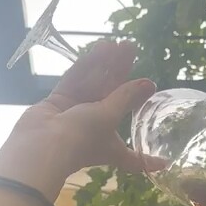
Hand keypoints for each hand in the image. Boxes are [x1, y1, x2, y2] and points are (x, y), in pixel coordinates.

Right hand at [0, 40, 164, 196]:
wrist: (41, 144)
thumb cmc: (81, 137)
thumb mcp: (109, 116)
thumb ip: (126, 98)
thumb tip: (149, 85)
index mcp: (111, 145)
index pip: (132, 158)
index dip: (147, 161)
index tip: (164, 163)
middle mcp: (95, 129)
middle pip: (112, 99)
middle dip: (122, 75)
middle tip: (132, 48)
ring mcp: (75, 114)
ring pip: (94, 86)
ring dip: (107, 64)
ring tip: (120, 43)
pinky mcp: (58, 102)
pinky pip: (77, 81)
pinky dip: (88, 66)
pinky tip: (101, 49)